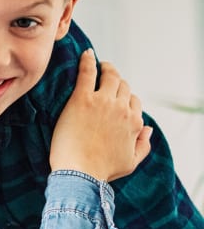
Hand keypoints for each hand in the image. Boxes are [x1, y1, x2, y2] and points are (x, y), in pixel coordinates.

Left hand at [50, 49, 151, 181]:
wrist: (80, 173)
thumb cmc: (101, 171)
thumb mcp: (131, 162)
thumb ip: (143, 145)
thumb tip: (148, 128)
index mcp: (134, 123)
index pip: (134, 102)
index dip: (125, 99)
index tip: (116, 97)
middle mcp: (122, 109)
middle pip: (124, 86)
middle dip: (117, 80)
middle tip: (107, 75)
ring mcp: (103, 102)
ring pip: (110, 76)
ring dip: (107, 68)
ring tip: (99, 63)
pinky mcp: (82, 99)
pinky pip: (88, 72)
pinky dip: (88, 60)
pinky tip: (86, 54)